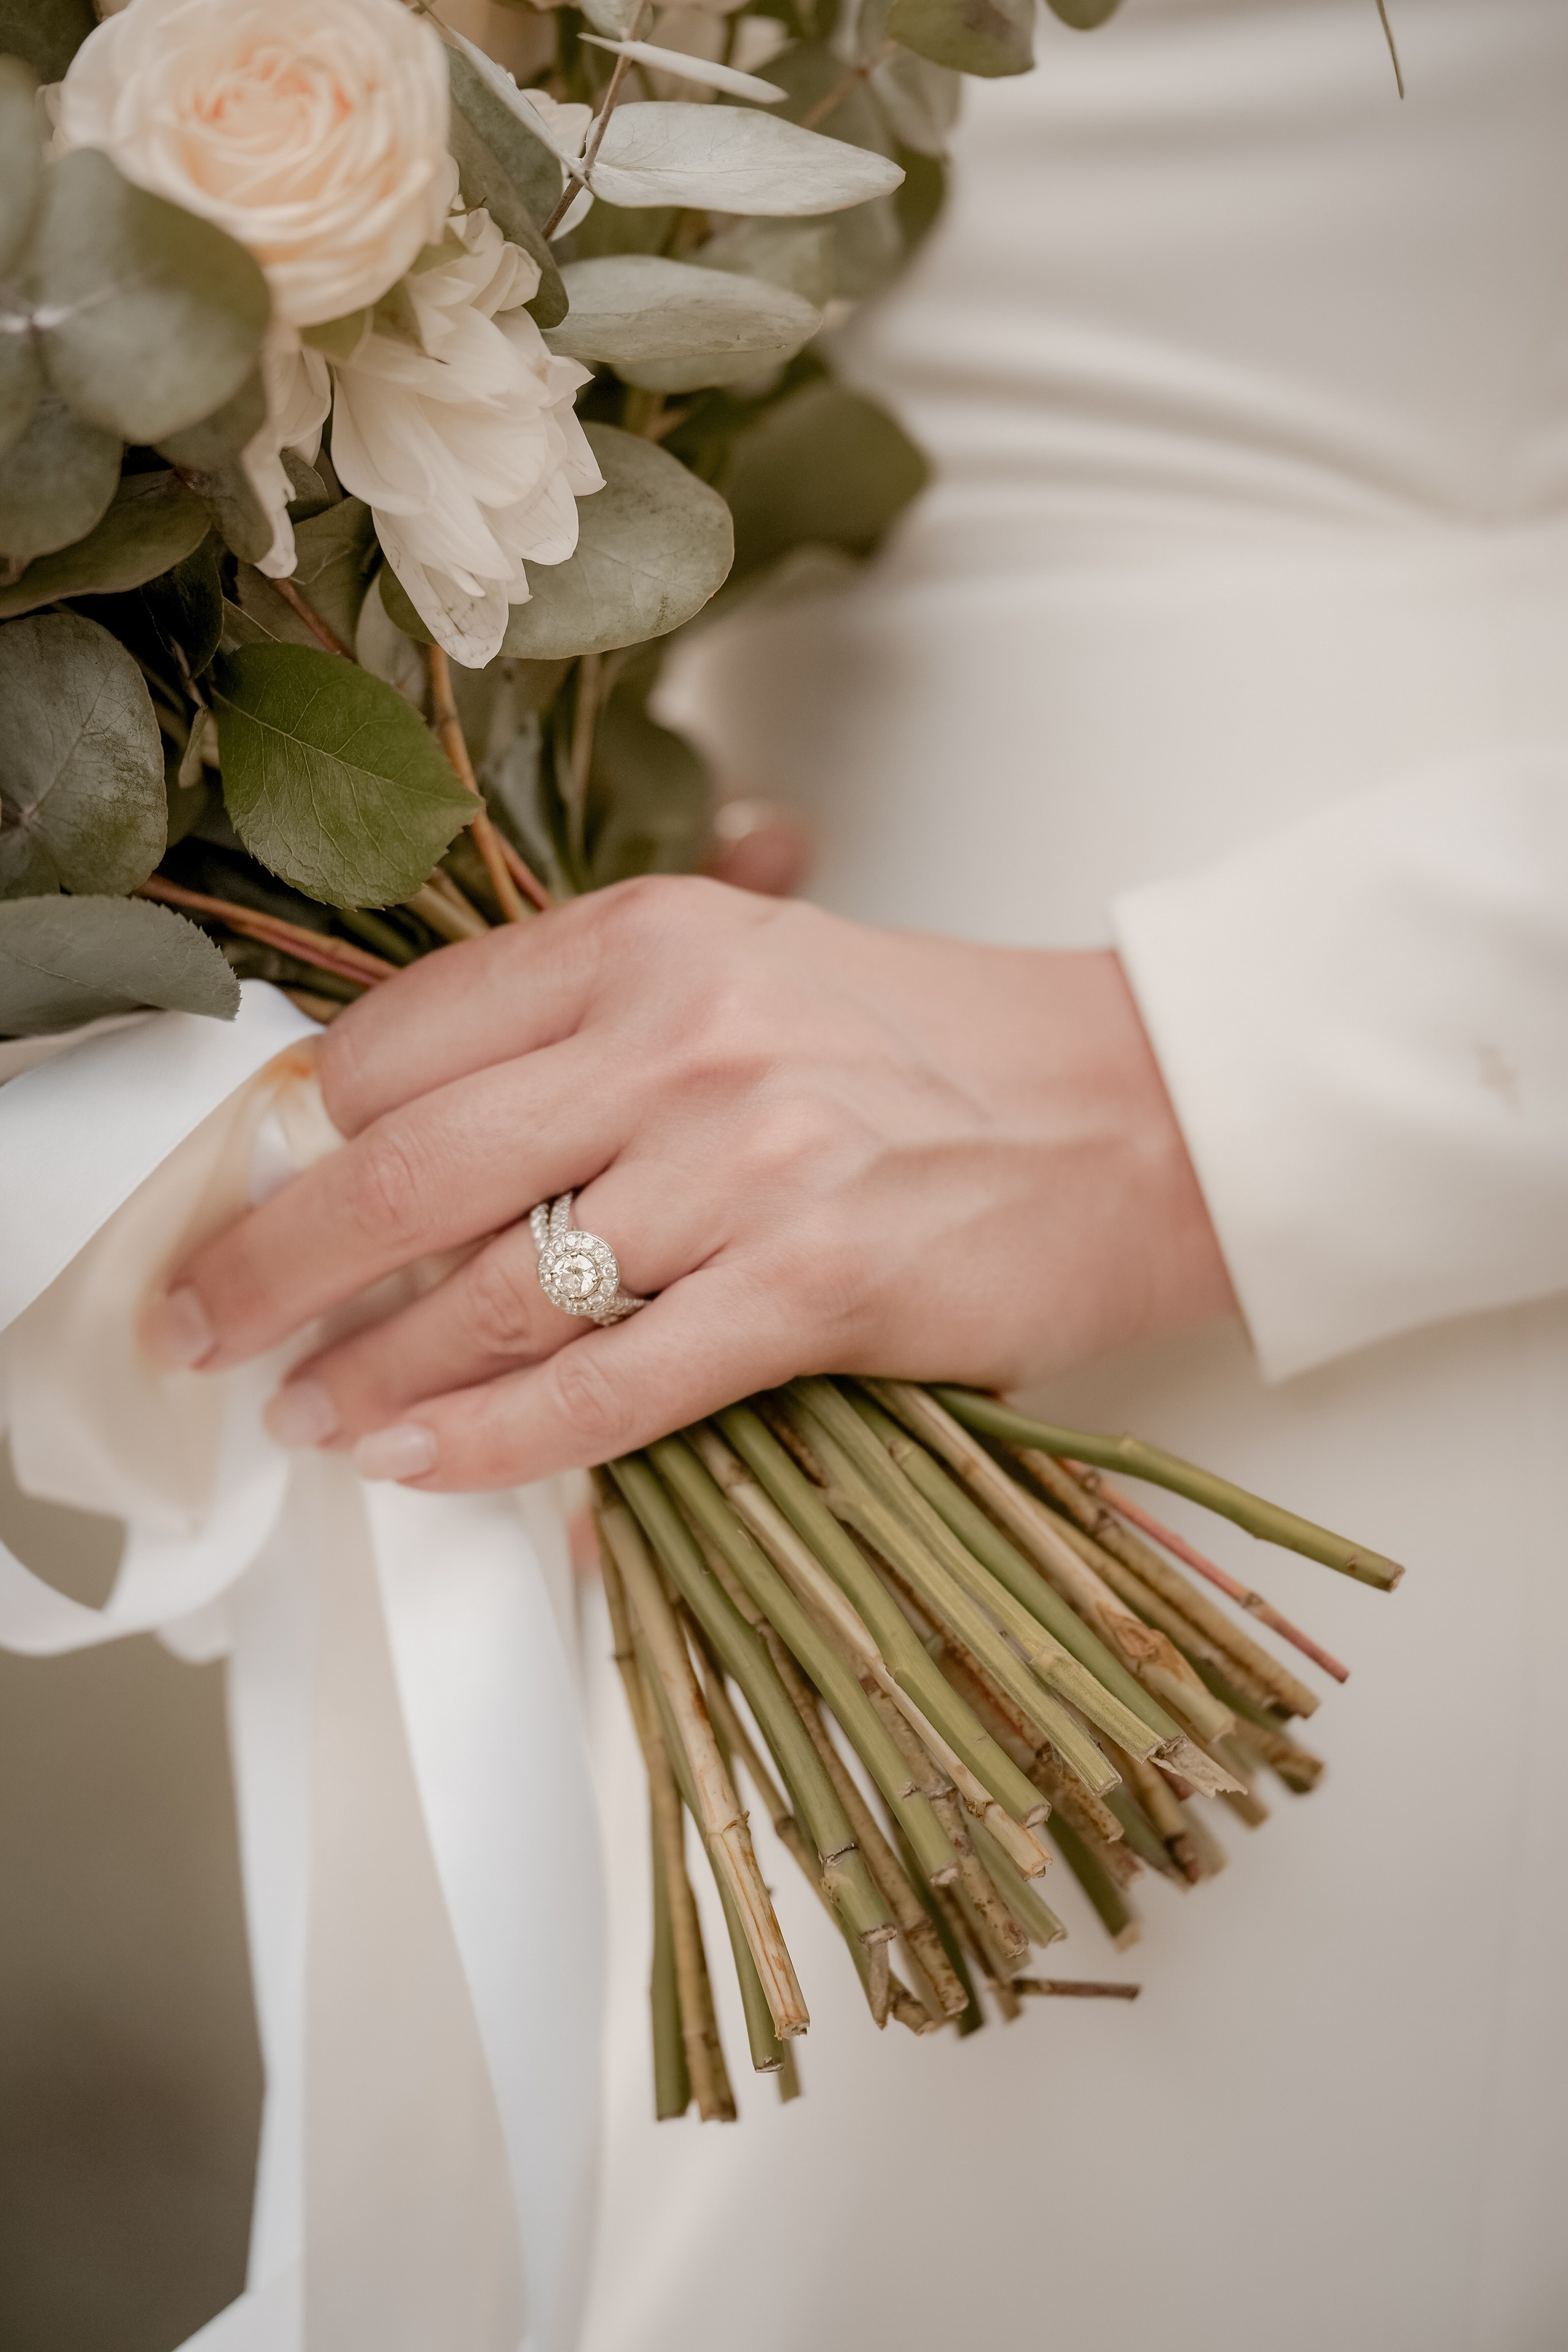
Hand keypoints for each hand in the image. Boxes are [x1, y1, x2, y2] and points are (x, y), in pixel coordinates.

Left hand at [145, 876, 1236, 1489]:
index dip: (297, 1129)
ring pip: (492, 1290)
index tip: (246, 1195)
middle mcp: (682, 1034)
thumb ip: (590, 1038)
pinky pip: (606, 1386)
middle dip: (272, 1262)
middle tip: (198, 1323)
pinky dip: (492, 1441)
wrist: (1141, 1107)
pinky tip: (412, 1466)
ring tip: (300, 1412)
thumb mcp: (750, 978)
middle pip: (407, 1166)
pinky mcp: (812, 1283)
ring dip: (367, 1368)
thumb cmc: (942, 1052)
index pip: (408, 1036)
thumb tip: (418, 1140)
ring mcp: (746, 1161)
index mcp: (652, 939)